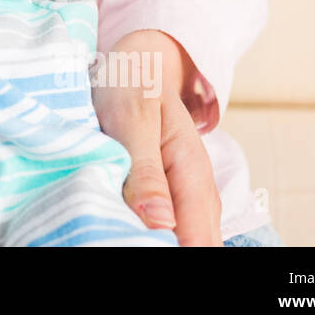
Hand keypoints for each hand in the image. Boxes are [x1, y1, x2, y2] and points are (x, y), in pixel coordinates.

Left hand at [90, 29, 222, 245]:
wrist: (139, 64)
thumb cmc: (133, 86)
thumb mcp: (133, 120)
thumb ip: (146, 171)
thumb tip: (159, 224)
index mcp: (193, 176)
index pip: (197, 242)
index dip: (168, 250)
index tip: (135, 243)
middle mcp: (198, 195)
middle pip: (196, 247)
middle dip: (157, 248)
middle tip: (116, 238)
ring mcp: (186, 201)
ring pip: (183, 242)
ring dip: (151, 241)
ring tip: (116, 233)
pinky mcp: (168, 201)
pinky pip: (168, 233)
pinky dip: (146, 234)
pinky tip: (122, 229)